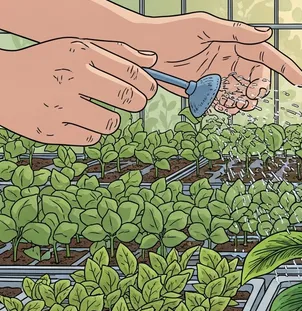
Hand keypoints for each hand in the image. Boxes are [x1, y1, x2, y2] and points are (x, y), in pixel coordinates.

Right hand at [0, 38, 157, 145]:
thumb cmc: (48, 63)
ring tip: (95, 112)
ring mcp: (58, 106)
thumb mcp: (76, 47)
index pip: (132, 73)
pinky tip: (76, 121)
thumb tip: (153, 60)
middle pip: (129, 99)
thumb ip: (116, 51)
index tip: (149, 90)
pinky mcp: (50, 131)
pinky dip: (89, 132)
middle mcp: (69, 77)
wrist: (0, 82)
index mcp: (79, 53)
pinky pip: (91, 138)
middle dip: (137, 103)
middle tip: (133, 103)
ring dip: (110, 120)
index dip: (149, 85)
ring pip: (112, 123)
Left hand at [131, 12, 301, 115]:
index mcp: (233, 44)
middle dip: (258, 89)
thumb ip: (236, 32)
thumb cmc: (172, 32)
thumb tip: (266, 33)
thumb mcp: (205, 28)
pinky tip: (222, 106)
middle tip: (249, 96)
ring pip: (242, 94)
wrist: (144, 50)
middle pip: (256, 79)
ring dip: (243, 102)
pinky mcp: (206, 90)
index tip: (300, 80)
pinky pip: (225, 103)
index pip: (265, 55)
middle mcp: (229, 60)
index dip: (284, 67)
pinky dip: (227, 107)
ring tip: (234, 104)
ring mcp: (219, 76)